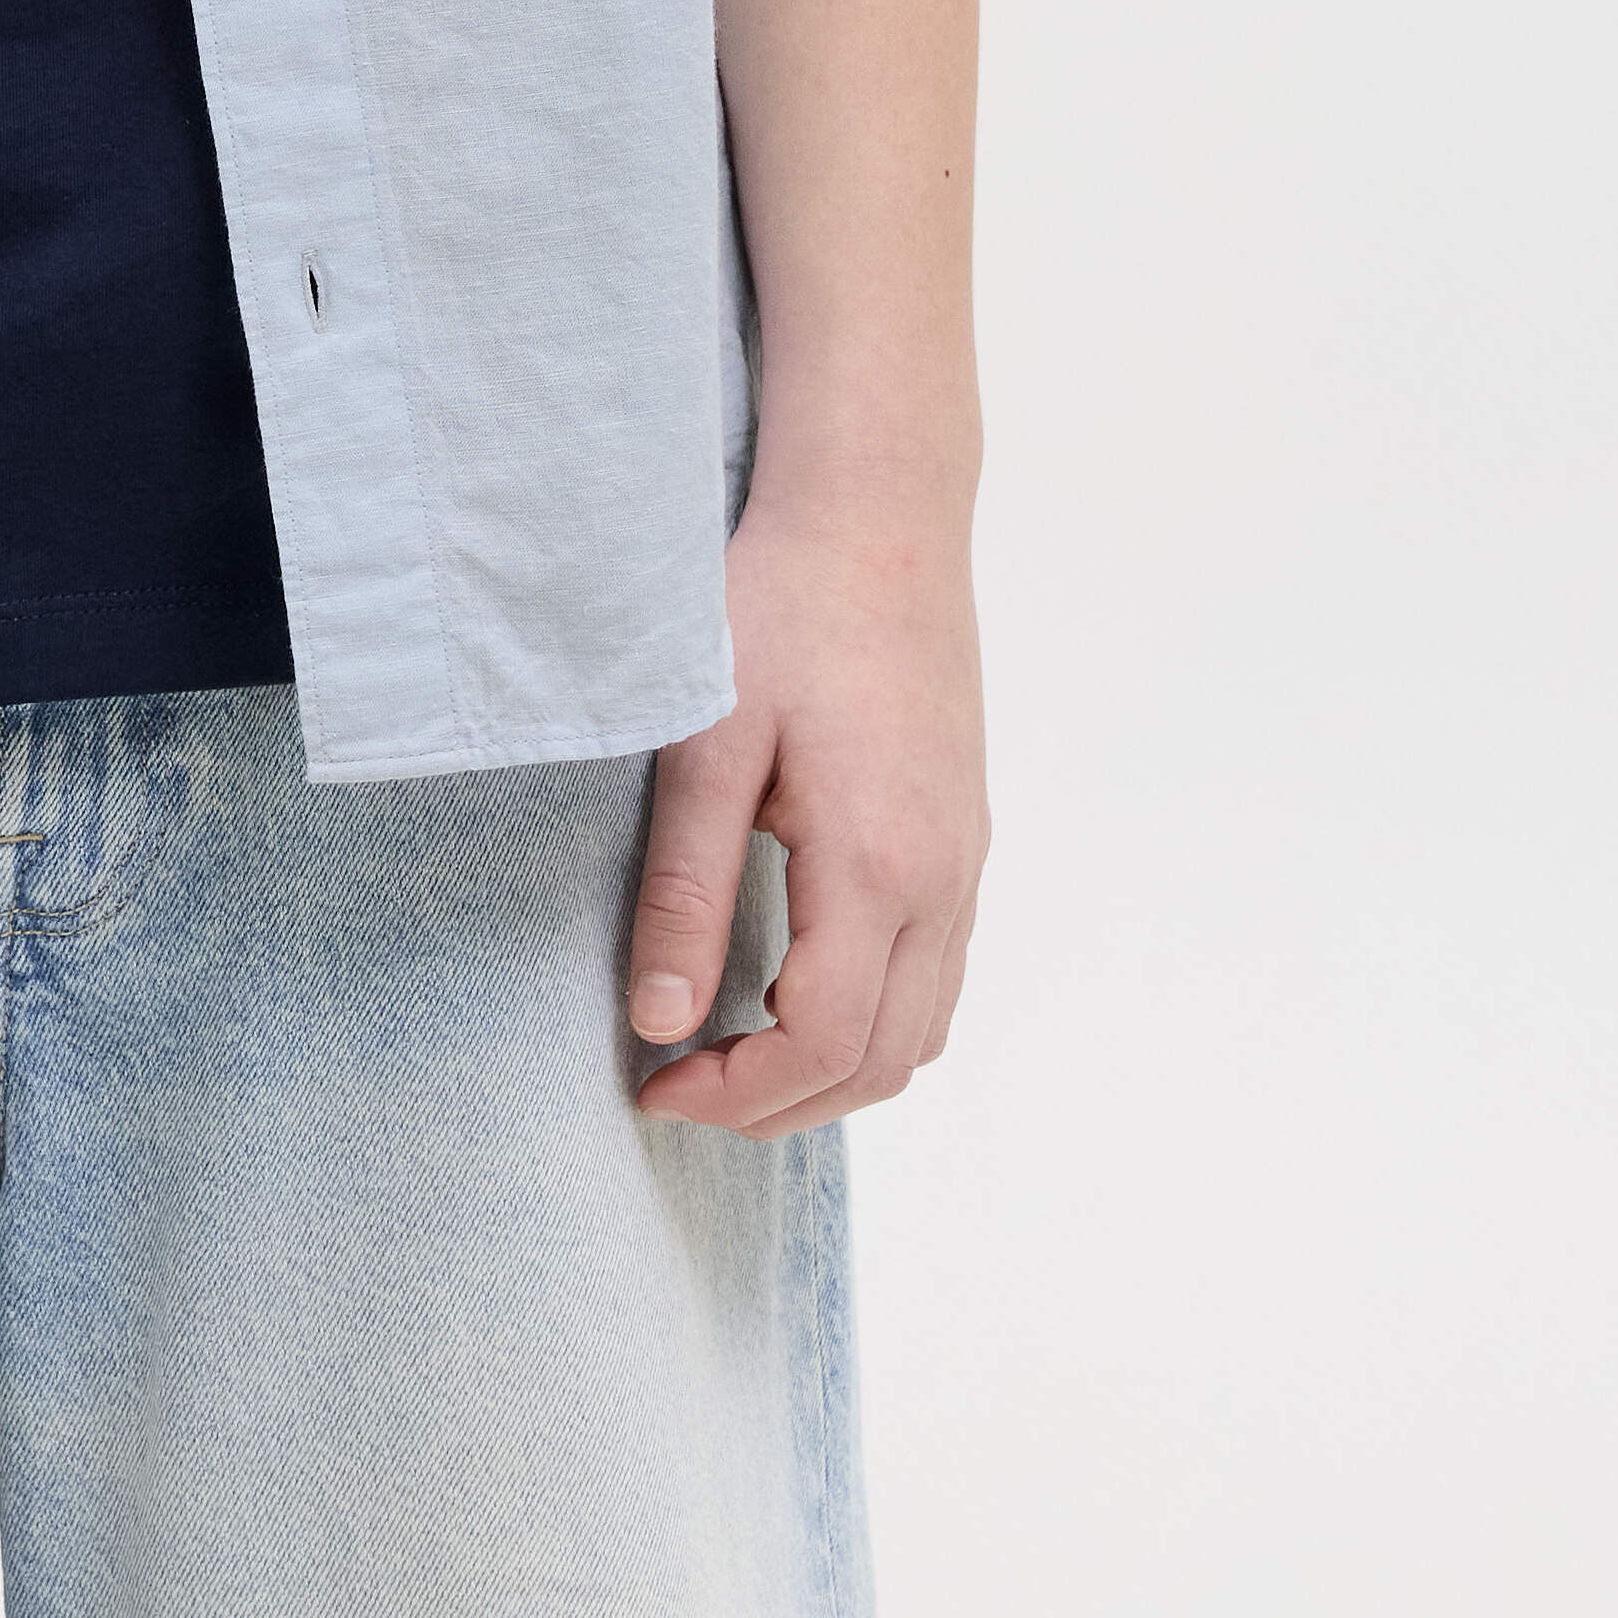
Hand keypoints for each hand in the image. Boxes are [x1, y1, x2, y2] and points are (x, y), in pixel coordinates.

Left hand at [623, 477, 985, 1133]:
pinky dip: (873, 1019)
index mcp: (879, 863)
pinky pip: (938, 975)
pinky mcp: (966, 836)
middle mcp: (944, 879)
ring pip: (923, 1029)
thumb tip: (658, 1021)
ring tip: (731, 1054)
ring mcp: (967, 860)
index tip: (651, 1084)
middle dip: (780, 1103)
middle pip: (884, 1062)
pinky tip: (795, 988)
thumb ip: (685, 890)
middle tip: (681, 1089)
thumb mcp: (705, 744)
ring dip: (833, 1070)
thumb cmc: (778, 609)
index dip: (735, 1092)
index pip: (823, 1042)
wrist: (878, 514)